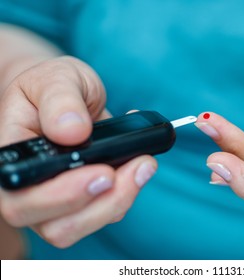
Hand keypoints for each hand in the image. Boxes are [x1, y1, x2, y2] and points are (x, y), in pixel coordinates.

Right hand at [0, 56, 156, 246]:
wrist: (66, 96)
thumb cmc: (52, 87)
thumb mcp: (55, 78)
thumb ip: (60, 100)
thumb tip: (72, 131)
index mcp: (12, 158)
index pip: (21, 196)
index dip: (61, 196)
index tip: (103, 172)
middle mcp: (29, 189)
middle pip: (55, 226)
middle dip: (103, 203)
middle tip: (138, 166)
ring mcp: (55, 200)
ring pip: (82, 227)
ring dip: (120, 200)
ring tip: (144, 163)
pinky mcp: (82, 200)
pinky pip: (105, 212)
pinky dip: (128, 191)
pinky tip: (138, 161)